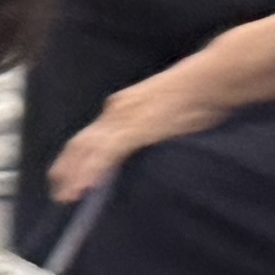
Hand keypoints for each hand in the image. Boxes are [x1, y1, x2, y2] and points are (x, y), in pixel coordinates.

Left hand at [44, 18, 274, 206]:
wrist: (214, 77)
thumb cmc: (200, 93)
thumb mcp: (165, 109)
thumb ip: (150, 124)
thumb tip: (148, 141)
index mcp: (122, 106)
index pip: (90, 134)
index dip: (75, 156)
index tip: (66, 175)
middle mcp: (117, 110)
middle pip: (81, 143)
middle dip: (67, 168)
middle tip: (59, 193)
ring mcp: (125, 118)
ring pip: (90, 149)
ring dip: (76, 175)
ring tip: (67, 196)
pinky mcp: (137, 127)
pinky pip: (108, 152)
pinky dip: (94, 170)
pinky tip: (87, 185)